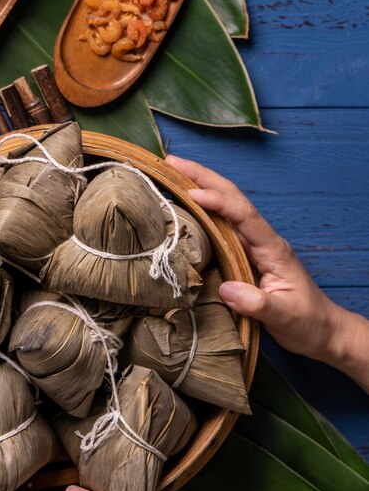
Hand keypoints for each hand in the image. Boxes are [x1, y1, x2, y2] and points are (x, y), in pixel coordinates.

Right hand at [166, 155, 368, 391]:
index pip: (244, 215)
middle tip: (171, 161)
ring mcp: (252, 245)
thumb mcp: (285, 317)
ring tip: (171, 173)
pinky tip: (184, 205)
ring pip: (225, 207)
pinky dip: (201, 209)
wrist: (321, 329)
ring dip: (200, 186)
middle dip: (203, 177)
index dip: (218, 202)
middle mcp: (261, 239)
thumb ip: (258, 304)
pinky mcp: (244, 255)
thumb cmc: (306, 322)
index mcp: (272, 248)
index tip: (191, 193)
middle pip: (232, 198)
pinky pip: (219, 226)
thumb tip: (226, 289)